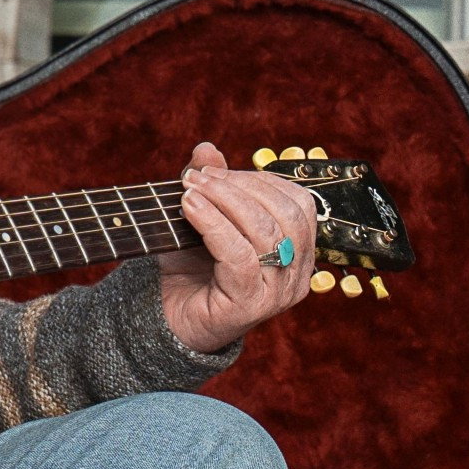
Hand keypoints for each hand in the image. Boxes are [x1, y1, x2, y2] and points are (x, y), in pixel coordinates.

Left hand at [157, 141, 320, 353]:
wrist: (169, 320)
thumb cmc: (192, 270)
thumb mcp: (202, 219)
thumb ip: (210, 185)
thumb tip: (207, 148)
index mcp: (299, 253)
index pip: (298, 204)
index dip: (260, 180)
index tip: (214, 171)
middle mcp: (298, 276)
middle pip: (286, 214)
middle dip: (240, 186)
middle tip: (198, 177)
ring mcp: (278, 294)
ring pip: (266, 231)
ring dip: (225, 200)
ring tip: (190, 188)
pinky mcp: (251, 305)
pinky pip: (240, 255)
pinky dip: (213, 223)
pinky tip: (190, 207)